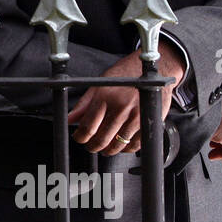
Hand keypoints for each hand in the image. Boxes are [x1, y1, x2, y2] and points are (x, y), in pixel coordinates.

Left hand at [65, 44, 185, 155]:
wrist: (152, 71)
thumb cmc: (124, 76)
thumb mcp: (100, 85)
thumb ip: (84, 104)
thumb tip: (69, 119)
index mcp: (105, 97)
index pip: (88, 127)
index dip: (80, 137)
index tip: (79, 138)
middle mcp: (121, 107)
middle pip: (101, 140)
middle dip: (93, 146)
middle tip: (90, 145)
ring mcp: (137, 116)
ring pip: (117, 145)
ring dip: (108, 150)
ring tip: (104, 146)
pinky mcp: (149, 122)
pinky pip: (134, 146)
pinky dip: (125, 149)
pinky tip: (120, 143)